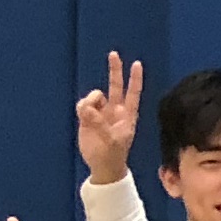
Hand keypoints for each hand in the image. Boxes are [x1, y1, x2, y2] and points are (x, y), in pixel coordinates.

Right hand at [73, 52, 142, 186]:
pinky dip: (82, 108)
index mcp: (128, 115)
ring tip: (90, 117)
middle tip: (113, 54)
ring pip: (94, 96)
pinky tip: (84, 117)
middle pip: (115, 85)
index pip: (133, 93)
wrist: (102, 165)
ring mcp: (101, 112)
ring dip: (90, 101)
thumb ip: (99, 123)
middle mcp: (115, 110)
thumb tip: (87, 108)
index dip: (135, 79)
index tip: (137, 63)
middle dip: (114, 70)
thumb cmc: (113, 154)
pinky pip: (83, 104)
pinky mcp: (87, 117)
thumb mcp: (111, 140)